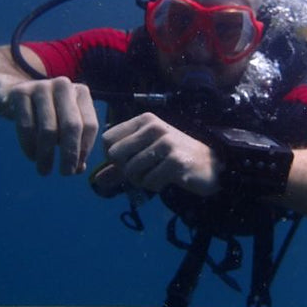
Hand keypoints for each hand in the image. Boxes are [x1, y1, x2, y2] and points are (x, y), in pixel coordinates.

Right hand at [0, 76, 98, 175]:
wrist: (13, 93)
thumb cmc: (46, 115)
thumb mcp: (64, 125)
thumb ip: (76, 144)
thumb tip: (79, 168)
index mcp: (81, 92)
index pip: (90, 125)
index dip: (85, 149)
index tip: (77, 168)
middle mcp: (64, 86)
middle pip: (71, 126)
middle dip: (70, 154)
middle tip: (65, 174)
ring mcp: (41, 87)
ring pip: (48, 129)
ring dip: (47, 155)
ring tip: (44, 170)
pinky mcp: (20, 93)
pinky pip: (27, 127)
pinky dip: (30, 146)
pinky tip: (32, 157)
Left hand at [92, 112, 220, 196]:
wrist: (211, 165)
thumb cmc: (174, 158)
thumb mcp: (145, 156)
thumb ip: (119, 167)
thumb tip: (96, 180)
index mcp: (144, 120)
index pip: (108, 139)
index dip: (113, 157)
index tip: (129, 161)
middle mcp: (154, 127)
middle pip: (115, 155)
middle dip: (125, 170)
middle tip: (144, 170)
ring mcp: (165, 143)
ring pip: (130, 171)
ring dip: (141, 180)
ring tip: (158, 173)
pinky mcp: (175, 161)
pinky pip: (148, 182)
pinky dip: (155, 186)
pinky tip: (168, 178)